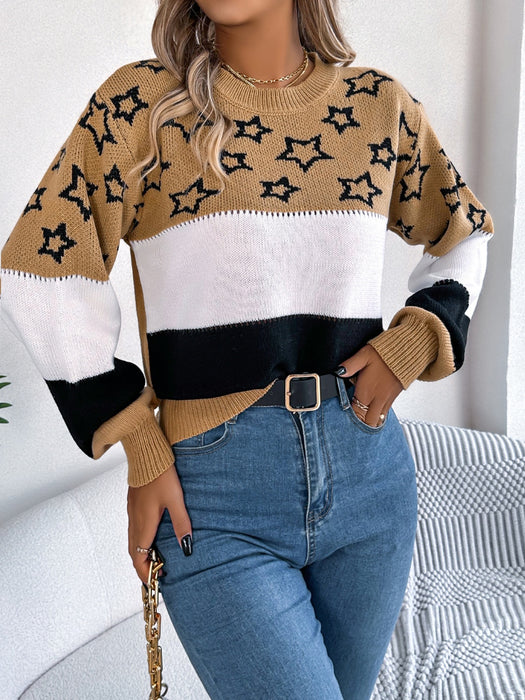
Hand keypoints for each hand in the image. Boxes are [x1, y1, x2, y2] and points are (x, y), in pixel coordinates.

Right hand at [127, 463, 192, 584]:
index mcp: (144, 521)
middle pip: (133, 551)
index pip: (139, 556)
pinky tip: (151, 537)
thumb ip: (181, 523)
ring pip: (132, 540)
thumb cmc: (161, 474)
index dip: (144, 572)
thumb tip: (186, 546)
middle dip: (142, 566)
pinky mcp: (133, 503)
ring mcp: (132, 511)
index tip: (154, 582)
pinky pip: (133, 528)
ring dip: (140, 553)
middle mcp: (134, 519)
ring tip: (155, 559)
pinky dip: (139, 540)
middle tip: (156, 574)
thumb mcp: (176, 499)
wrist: (147, 453)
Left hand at [336, 345, 403, 426]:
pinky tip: (372, 412)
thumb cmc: (385, 353)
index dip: (350, 418)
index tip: (344, 418)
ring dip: (370, 422)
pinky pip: (385, 413)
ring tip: (362, 420)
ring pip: (378, 421)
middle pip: (369, 423)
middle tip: (353, 423)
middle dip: (361, 425)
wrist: (406, 352)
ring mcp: (387, 400)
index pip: (357, 413)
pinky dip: (378, 416)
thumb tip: (339, 371)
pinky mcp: (394, 398)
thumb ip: (350, 365)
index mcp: (367, 391)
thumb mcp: (364, 355)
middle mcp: (377, 399)